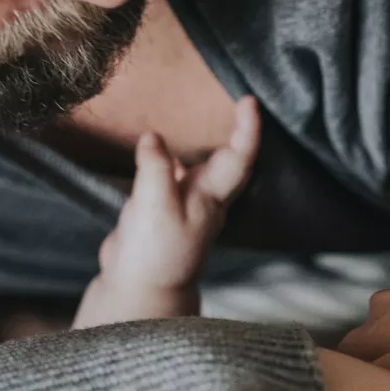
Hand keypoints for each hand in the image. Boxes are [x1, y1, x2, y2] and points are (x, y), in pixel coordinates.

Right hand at [101, 96, 259, 292]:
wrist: (139, 289)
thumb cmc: (155, 253)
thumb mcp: (155, 206)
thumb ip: (156, 168)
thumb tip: (153, 137)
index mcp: (211, 197)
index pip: (238, 157)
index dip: (247, 129)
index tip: (249, 101)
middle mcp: (203, 200)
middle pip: (226, 160)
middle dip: (234, 131)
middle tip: (237, 102)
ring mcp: (182, 206)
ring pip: (197, 168)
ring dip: (200, 144)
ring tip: (198, 116)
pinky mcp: (160, 212)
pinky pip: (169, 177)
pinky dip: (164, 160)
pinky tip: (153, 149)